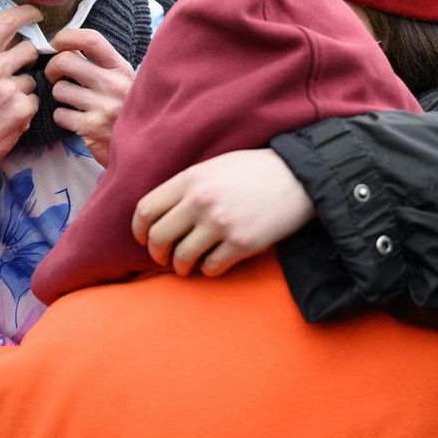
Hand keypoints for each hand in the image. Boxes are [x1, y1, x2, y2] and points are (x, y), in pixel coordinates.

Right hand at [0, 6, 41, 178]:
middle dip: (27, 60)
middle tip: (15, 74)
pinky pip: (35, 100)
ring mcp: (8, 90)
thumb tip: (15, 37)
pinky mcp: (22, 109)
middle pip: (29, 49)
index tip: (36, 14)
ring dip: (23, 90)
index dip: (26, 14)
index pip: (5, 22)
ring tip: (2, 104)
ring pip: (32, 78)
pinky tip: (8, 117)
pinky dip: (26, 108)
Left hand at [45, 29, 135, 167]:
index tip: (57, 43)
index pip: (91, 39)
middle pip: (65, 61)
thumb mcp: (126, 82)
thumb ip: (103, 65)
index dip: (67, 36)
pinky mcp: (91, 128)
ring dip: (60, 96)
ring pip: (59, 89)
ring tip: (74, 102)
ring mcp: (102, 107)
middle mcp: (113, 84)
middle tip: (57, 76)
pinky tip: (76, 120)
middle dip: (53, 68)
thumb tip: (67, 48)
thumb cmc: (129, 110)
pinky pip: (60, 114)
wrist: (146, 147)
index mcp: (121, 68)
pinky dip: (63, 117)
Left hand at [133, 149, 315, 276]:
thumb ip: (188, 186)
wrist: (298, 177)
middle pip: (159, 237)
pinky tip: (214, 263)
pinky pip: (211, 267)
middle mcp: (201, 201)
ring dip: (180, 267)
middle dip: (157, 253)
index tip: (144, 239)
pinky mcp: (241, 244)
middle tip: (164, 258)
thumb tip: (162, 214)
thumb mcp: (215, 167)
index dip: (139, 230)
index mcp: (191, 179)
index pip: (146, 209)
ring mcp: (221, 224)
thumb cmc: (255, 170)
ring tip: (186, 266)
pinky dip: (208, 270)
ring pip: (182, 257)